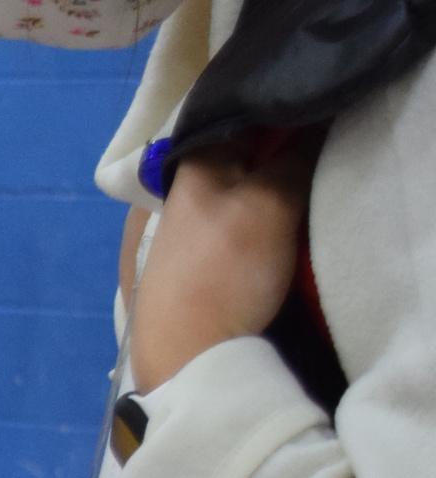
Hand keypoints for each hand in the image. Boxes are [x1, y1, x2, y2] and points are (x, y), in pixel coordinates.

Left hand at [128, 145, 313, 391]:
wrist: (188, 356)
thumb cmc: (225, 269)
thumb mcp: (270, 202)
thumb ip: (292, 156)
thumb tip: (308, 124)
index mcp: (182, 168)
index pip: (234, 121)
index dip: (276, 121)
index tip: (310, 131)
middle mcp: (166, 195)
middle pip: (231, 160)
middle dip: (267, 160)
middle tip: (306, 168)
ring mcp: (165, 235)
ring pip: (227, 195)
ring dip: (257, 196)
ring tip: (288, 204)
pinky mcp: (178, 268)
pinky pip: (220, 228)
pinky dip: (242, 226)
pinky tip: (262, 238)